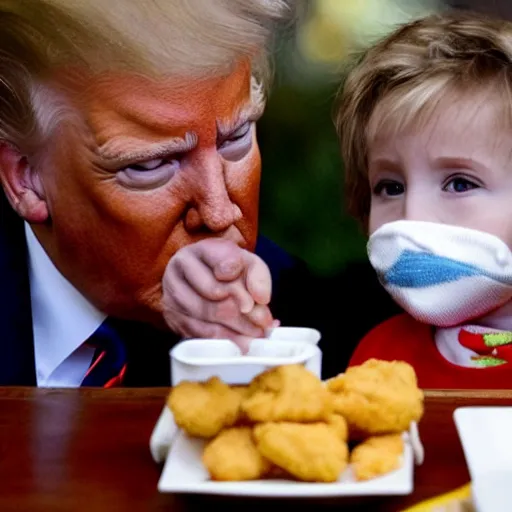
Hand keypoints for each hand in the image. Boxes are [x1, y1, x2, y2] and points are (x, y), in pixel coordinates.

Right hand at [161, 238, 277, 350]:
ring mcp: (172, 291)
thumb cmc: (229, 270)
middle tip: (262, 325)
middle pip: (215, 292)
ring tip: (255, 337)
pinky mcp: (171, 315)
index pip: (224, 264)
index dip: (241, 287)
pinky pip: (197, 333)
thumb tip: (261, 299)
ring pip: (206, 315)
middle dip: (243, 313)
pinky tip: (239, 344)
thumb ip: (259, 277)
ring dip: (235, 330)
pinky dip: (221, 341)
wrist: (203, 278)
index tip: (256, 302)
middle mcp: (181, 266)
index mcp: (203, 249)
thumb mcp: (248, 265)